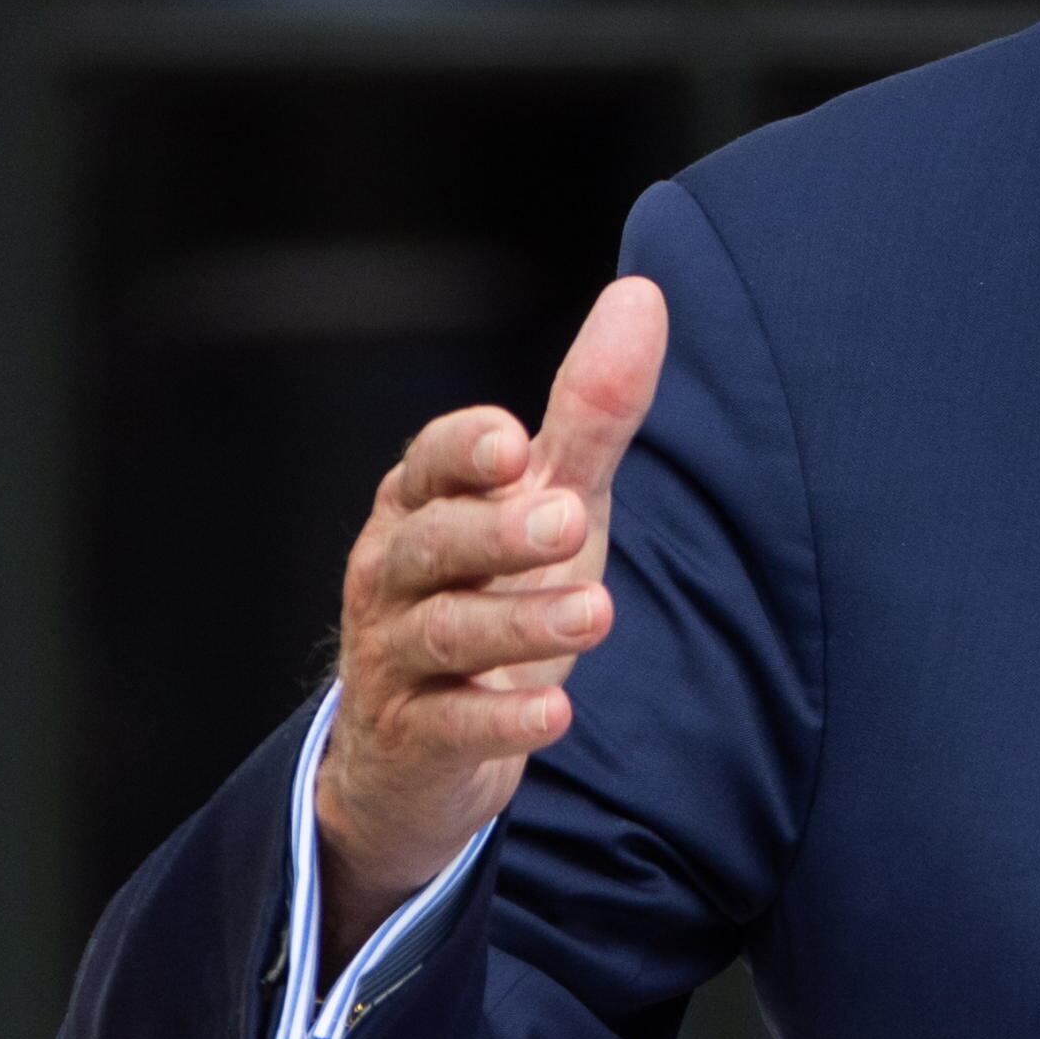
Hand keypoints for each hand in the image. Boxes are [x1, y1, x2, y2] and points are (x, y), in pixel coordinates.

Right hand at [314, 277, 668, 948]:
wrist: (426, 743)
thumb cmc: (495, 586)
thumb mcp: (547, 498)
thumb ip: (590, 412)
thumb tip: (644, 294)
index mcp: (422, 503)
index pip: (430, 463)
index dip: (463, 452)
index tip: (513, 444)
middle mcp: (395, 572)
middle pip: (431, 545)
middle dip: (494, 532)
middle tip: (565, 520)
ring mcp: (396, 657)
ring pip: (445, 632)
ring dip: (519, 621)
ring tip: (595, 612)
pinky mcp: (415, 738)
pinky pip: (450, 727)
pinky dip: (501, 721)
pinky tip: (556, 715)